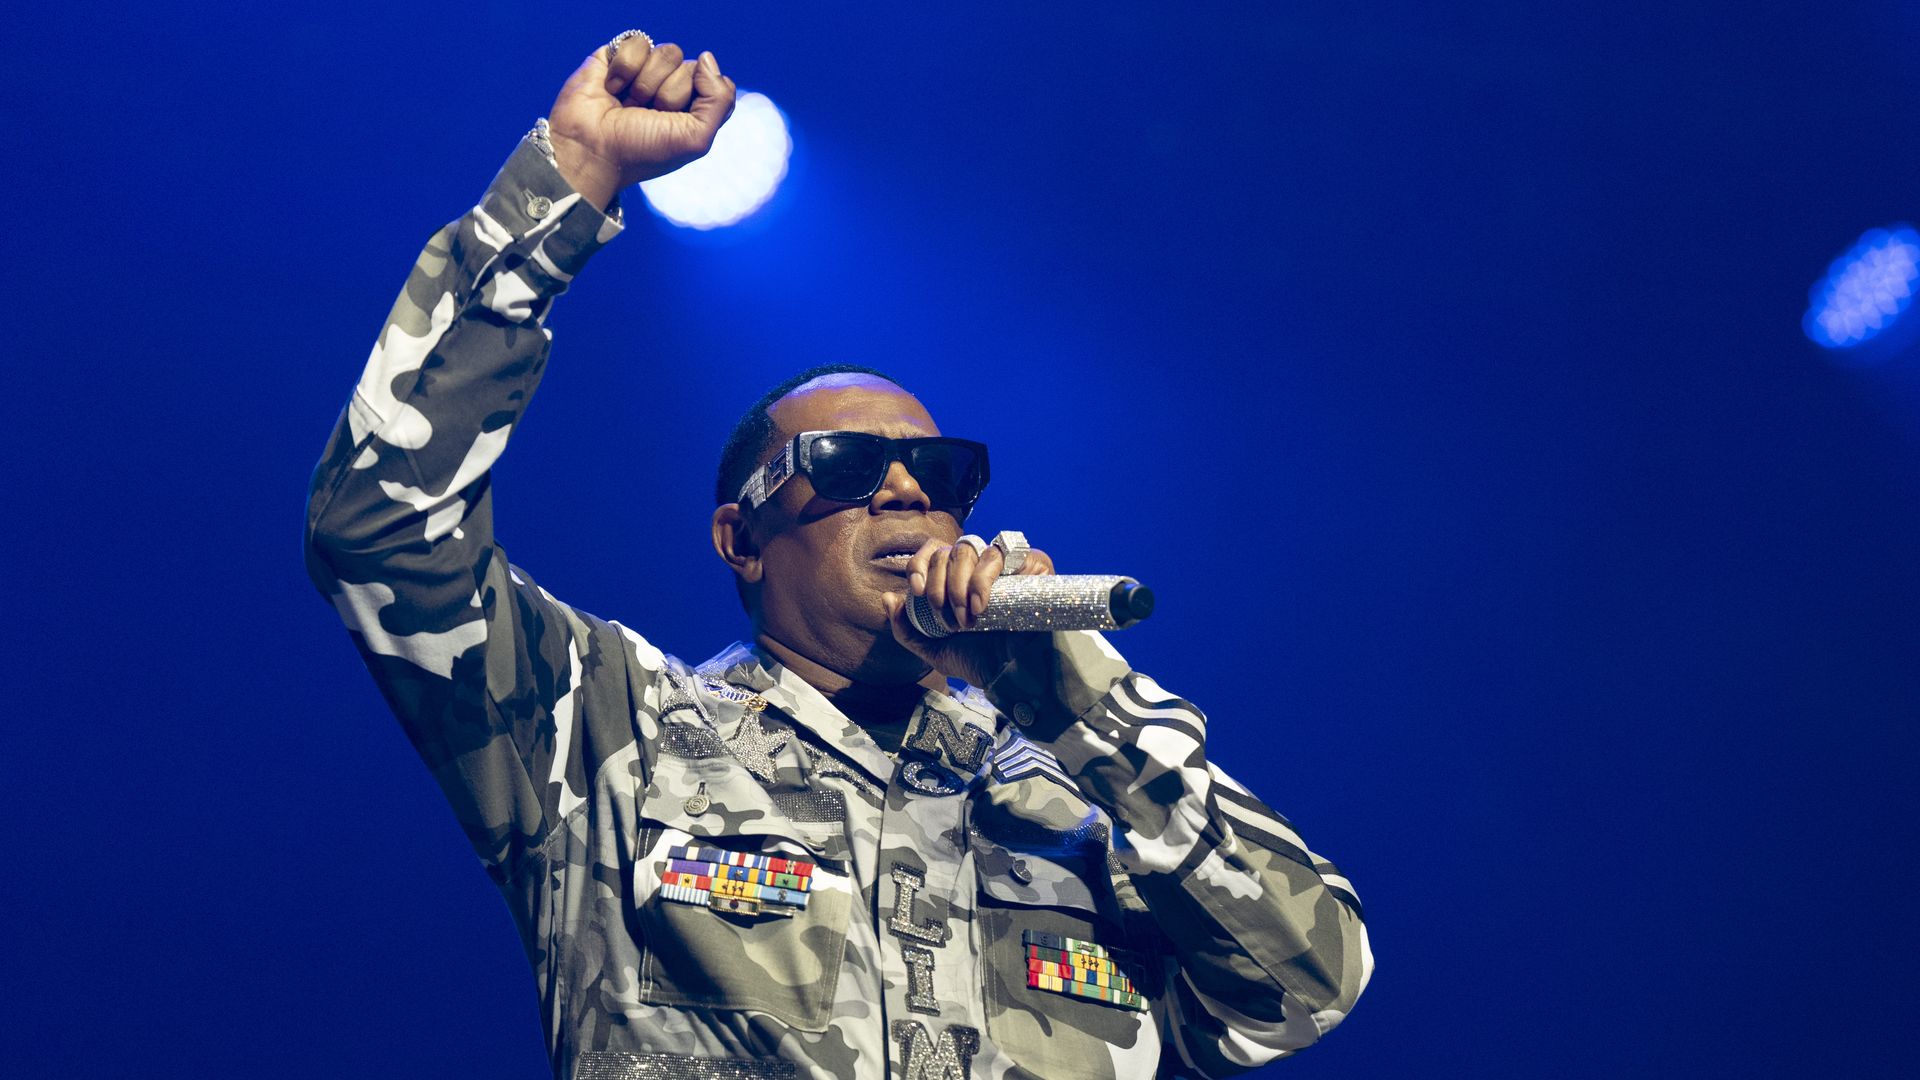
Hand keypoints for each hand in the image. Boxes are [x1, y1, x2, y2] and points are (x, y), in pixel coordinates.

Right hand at [548, 35, 737, 209]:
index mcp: (694, 110)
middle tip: (646, 116)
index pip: (718, 84)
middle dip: (670, 96)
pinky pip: (639, 42)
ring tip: (628, 104)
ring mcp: (646, 72)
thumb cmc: (641, 151)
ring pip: (669, 52)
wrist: (591, 149)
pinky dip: (625, 69)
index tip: (676, 123)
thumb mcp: (696, 139)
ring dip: (647, 84)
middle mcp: (672, 88)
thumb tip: (706, 57)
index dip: (699, 100)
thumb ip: (719, 100)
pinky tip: (612, 89)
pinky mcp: (620, 56)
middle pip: (693, 67)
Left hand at [879, 537, 1055, 687]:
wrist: (1013, 675)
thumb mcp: (935, 651)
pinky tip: (980, 607)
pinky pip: (998, 555)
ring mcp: (1003, 566)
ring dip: (958, 585)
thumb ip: (907, 630)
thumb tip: (889, 598)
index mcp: (957, 582)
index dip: (919, 564)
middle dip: (939, 587)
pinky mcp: (1028, 566)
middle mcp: (978, 569)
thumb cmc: (980, 662)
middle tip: (949, 622)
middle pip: (947, 551)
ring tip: (967, 620)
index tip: (917, 592)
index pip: (933, 551)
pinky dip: (982, 580)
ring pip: (969, 549)